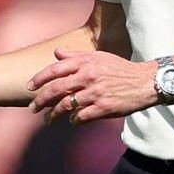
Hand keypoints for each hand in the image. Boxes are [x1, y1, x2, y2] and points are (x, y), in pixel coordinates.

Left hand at [27, 49, 156, 124]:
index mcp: (86, 62)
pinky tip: (71, 121)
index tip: (29, 87)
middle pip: (56, 89)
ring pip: (66, 105)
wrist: (144, 82)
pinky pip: (81, 116)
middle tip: (33, 107)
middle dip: (41, 100)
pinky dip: (73, 120)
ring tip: (48, 119)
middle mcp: (88, 76)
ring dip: (53, 114)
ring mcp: (95, 93)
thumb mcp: (98, 57)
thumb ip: (76, 56)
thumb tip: (56, 52)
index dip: (39, 79)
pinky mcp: (103, 107)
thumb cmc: (119, 68)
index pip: (55, 69)